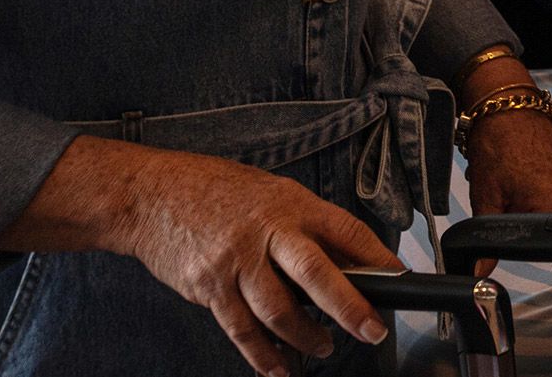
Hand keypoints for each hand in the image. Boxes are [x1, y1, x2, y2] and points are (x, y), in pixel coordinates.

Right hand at [110, 144, 399, 374]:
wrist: (153, 195)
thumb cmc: (218, 192)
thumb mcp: (274, 195)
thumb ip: (306, 229)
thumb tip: (347, 265)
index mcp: (292, 205)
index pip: (346, 231)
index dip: (376, 257)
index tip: (399, 279)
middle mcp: (267, 232)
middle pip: (316, 274)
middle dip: (348, 307)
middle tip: (371, 331)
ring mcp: (235, 261)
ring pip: (278, 310)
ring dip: (305, 337)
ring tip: (323, 348)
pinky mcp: (208, 287)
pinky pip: (241, 328)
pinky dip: (263, 354)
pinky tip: (279, 366)